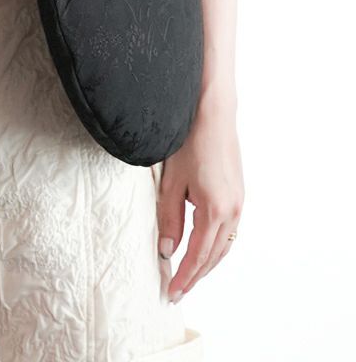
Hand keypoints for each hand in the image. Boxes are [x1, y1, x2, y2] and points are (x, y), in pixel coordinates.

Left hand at [155, 92, 243, 301]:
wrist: (212, 114)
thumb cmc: (188, 142)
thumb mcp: (171, 183)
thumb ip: (169, 219)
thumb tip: (167, 250)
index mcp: (215, 210)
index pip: (198, 255)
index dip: (184, 276)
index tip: (171, 292)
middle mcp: (233, 211)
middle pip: (214, 256)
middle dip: (196, 275)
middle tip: (178, 291)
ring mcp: (239, 202)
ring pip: (224, 245)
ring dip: (207, 263)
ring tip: (189, 275)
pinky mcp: (239, 194)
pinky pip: (229, 231)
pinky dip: (216, 246)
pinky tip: (203, 247)